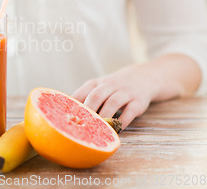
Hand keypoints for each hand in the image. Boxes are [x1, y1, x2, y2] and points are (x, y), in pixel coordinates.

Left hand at [72, 54, 201, 129]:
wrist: (140, 78)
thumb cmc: (111, 89)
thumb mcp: (97, 88)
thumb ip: (84, 98)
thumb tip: (66, 116)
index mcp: (95, 84)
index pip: (82, 92)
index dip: (75, 104)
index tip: (68, 117)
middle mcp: (109, 86)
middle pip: (96, 95)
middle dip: (89, 110)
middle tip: (83, 124)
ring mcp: (124, 92)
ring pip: (113, 102)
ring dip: (105, 116)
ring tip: (99, 129)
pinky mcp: (138, 101)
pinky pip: (131, 110)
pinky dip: (124, 120)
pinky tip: (118, 129)